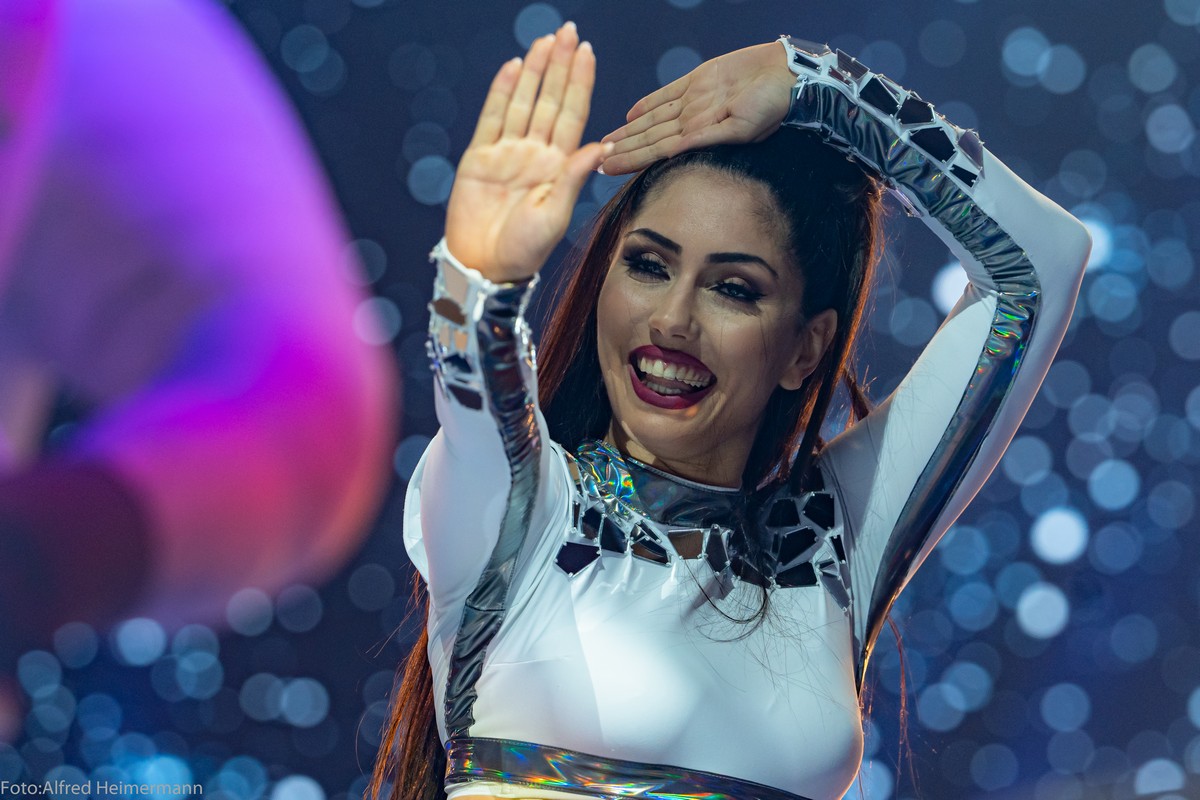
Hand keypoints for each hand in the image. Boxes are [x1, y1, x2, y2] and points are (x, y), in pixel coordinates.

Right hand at [445, 23, 607, 281]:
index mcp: (558, 166)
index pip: (572, 115)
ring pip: (523, 102)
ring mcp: (506, 153)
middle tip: (568, 30)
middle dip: (559, 65)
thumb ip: (573, 178)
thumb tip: (602, 145)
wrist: (486, 267)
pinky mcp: (479, 158)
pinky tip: (513, 67)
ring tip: (544, 41)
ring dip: (534, 71)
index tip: (587, 52)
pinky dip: (502, 92)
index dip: (579, 83)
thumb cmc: (525, 251)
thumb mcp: (555, 215)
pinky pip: (492, 118)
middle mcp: (535, 153)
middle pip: (549, 100)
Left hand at [599, 42, 794, 174]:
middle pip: (648, 136)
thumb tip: (673, 150)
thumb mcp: (741, 129)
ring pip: (652, 119)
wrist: (788, 76)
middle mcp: (691, 120)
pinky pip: (667, 94)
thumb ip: (706, 139)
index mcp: (698, 134)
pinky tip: (630, 115)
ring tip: (605, 143)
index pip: (654, 150)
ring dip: (628, 132)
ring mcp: (693, 101)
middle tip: (594, 159)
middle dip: (622, 149)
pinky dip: (648, 104)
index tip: (604, 168)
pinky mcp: (699, 80)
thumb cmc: (772, 107)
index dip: (629, 158)